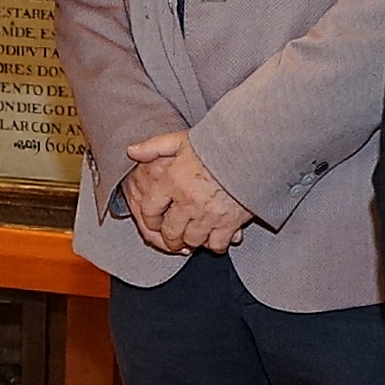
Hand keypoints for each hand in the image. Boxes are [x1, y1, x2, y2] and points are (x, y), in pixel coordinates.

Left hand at [127, 130, 251, 255]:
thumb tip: (132, 151)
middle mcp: (187, 202)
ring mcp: (208, 215)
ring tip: (193, 237)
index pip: (150, 210)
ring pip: (192, 240)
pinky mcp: (229, 223)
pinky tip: (215, 239)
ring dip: (191, 241)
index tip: (154, 222)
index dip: (149, 220)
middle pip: (171, 232)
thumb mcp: (180, 139)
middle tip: (173, 238)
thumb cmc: (217, 144)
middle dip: (170, 238)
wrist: (253, 150)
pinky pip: (217, 244)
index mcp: (172, 182)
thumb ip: (154, 147)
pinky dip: (215, 244)